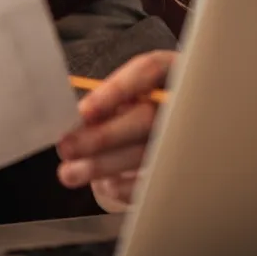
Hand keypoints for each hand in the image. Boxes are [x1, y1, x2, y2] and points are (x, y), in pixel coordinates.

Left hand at [55, 50, 176, 210]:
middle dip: (102, 136)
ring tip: (69, 173)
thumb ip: (107, 100)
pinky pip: (158, 181)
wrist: (179, 139)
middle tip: (66, 148)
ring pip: (147, 152)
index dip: (116, 90)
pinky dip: (129, 186)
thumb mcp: (128, 93)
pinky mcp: (186, 170)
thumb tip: (75, 121)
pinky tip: (104, 185)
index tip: (84, 111)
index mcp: (172, 69)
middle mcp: (185, 100)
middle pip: (146, 118)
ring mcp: (191, 136)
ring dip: (104, 165)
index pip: (150, 69)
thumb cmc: (137, 106)